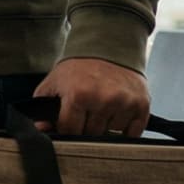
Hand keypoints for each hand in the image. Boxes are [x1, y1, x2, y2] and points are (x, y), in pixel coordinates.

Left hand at [34, 57, 149, 138]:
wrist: (108, 48)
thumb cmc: (79, 69)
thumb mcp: (54, 83)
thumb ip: (43, 106)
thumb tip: (41, 129)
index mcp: (79, 94)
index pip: (70, 130)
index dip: (67, 129)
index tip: (69, 122)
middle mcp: (103, 99)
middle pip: (91, 134)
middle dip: (86, 128)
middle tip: (86, 113)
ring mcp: (124, 103)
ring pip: (111, 135)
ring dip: (105, 127)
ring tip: (101, 109)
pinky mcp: (142, 105)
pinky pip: (132, 134)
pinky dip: (124, 130)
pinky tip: (116, 114)